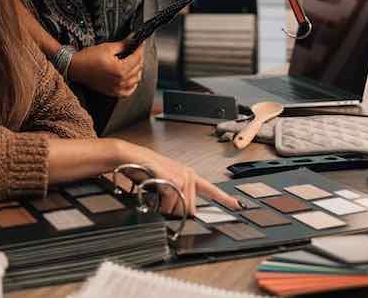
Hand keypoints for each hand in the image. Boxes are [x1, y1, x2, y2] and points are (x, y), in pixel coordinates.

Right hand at [68, 41, 142, 96]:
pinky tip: (131, 77)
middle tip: (136, 49)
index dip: (140, 48)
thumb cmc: (88, 58)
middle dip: (139, 57)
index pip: (137, 57)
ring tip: (133, 61)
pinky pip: (129, 90)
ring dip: (137, 69)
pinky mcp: (113, 92)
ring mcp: (117, 88)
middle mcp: (120, 81)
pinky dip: (133, 84)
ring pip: (136, 79)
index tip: (140, 42)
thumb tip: (133, 39)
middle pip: (138, 68)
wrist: (75, 68)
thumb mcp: (107, 47)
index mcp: (120, 69)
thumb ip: (123, 44)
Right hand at [123, 142, 241, 215]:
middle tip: (163, 203)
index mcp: (188, 174)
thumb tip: (180, 211)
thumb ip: (175, 194)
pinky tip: (157, 198)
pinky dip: (163, 205)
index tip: (238, 205)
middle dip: (177, 211)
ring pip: (182, 208)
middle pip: (190, 208)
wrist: (129, 156)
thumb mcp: (163, 183)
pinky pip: (172, 203)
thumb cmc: (143, 168)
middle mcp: (188, 174)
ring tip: (157, 196)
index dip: (225, 199)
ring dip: (168, 208)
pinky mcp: (174, 180)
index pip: (211, 189)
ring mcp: (182, 176)